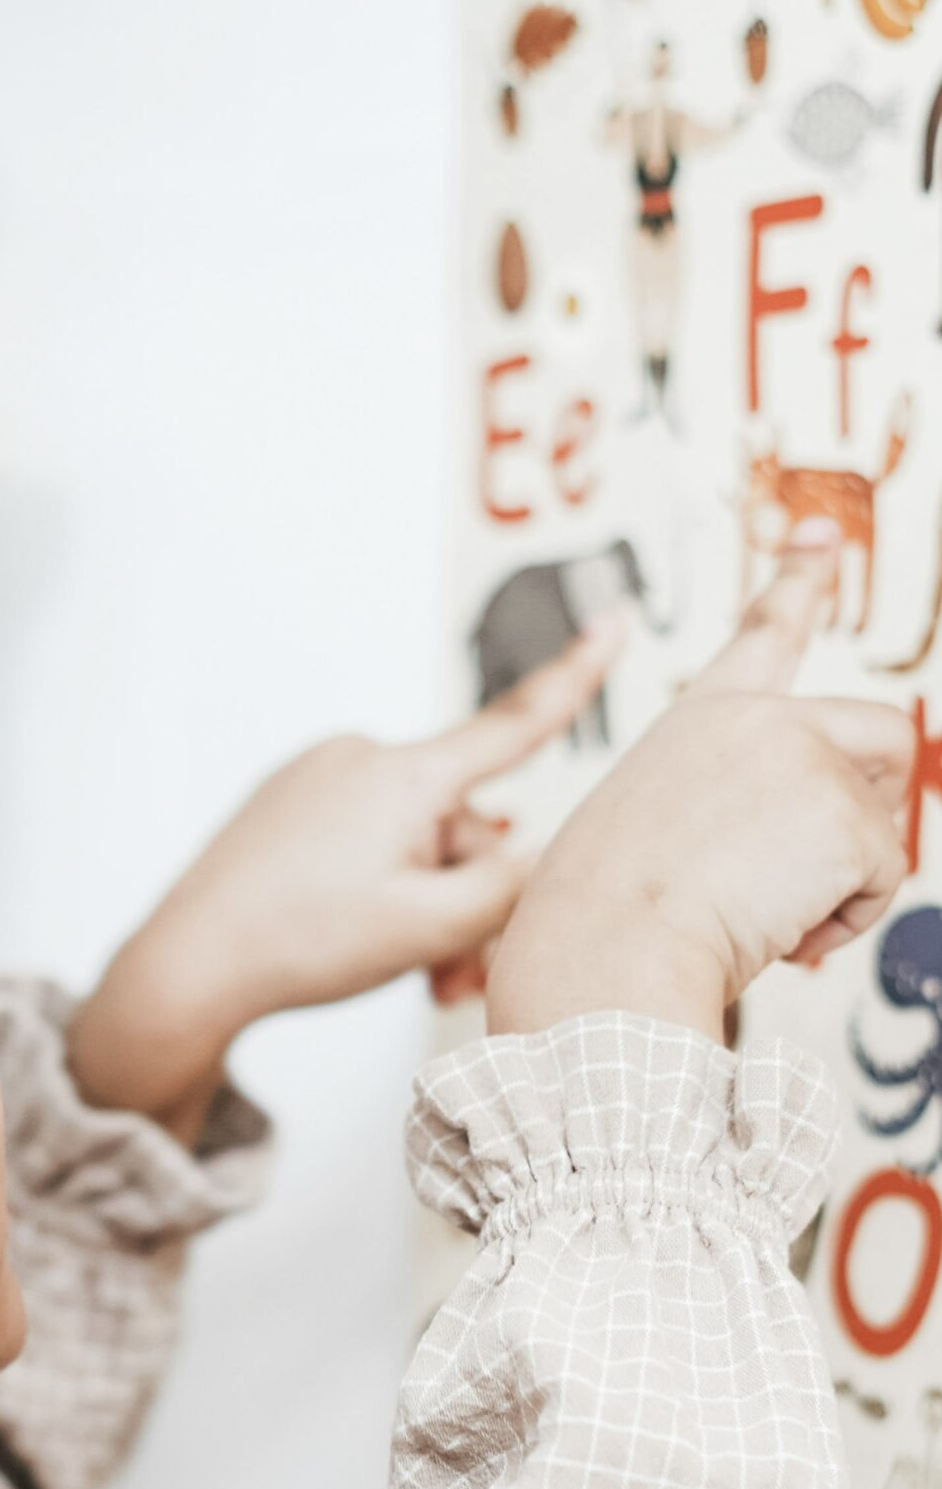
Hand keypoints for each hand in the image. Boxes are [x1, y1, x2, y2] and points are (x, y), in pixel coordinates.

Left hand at [65, 614, 626, 1139]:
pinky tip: (353, 939)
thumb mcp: (431, 929)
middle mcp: (361, 758)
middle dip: (468, 898)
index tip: (616, 624)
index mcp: (405, 776)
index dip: (576, 680)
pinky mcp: (286, 805)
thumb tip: (534, 854)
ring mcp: (317, 778)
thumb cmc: (303, 944)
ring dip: (424, 909)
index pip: (513, 724)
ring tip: (409, 977)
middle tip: (451, 980)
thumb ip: (507, 890)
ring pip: (410, 844)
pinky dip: (377, 890)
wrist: (189, 965)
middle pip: (458, 827)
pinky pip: (360, 843)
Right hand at [486, 526, 915, 1045]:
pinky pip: (885, 877)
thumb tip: (793, 851)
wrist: (603, 955)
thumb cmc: (603, 923)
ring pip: (885, 819)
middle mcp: (758, 720)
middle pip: (879, 733)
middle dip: (870, 805)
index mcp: (699, 722)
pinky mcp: (842, 816)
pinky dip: (846, 920)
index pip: (762, 635)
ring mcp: (804, 758)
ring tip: (767, 911)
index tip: (822, 533)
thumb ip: (723, 812)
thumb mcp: (648, 834)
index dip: (799, 577)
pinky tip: (781, 932)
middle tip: (809, 869)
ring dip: (844, 879)